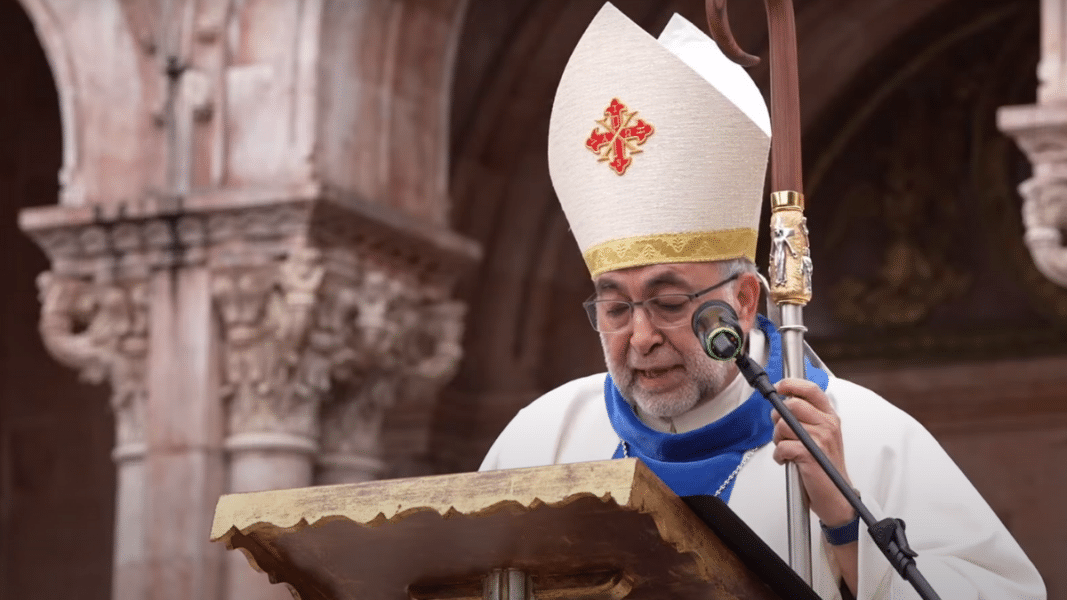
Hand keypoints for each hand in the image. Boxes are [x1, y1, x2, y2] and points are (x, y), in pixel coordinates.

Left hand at [770, 378, 854, 526]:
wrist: (837, 496)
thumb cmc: (825, 466)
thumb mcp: (820, 437)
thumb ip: (804, 418)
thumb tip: (780, 405)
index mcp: (830, 418)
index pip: (812, 390)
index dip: (792, 384)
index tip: (779, 388)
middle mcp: (827, 425)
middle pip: (792, 405)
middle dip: (778, 418)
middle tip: (782, 432)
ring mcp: (820, 440)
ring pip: (783, 425)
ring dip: (777, 439)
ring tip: (787, 449)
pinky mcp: (810, 455)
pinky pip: (782, 446)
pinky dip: (779, 455)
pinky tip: (786, 461)